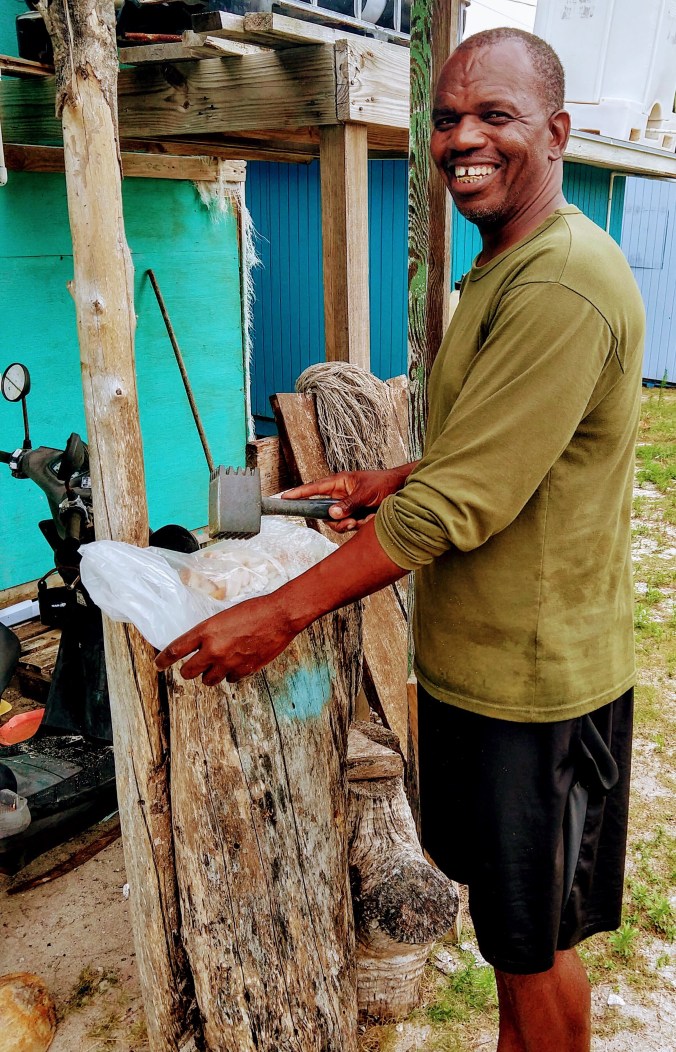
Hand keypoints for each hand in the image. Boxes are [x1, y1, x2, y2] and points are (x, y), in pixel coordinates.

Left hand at [155, 592, 297, 685]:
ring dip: (210, 674)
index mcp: (206, 631)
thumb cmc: (254, 610)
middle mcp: (214, 649)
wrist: (279, 616)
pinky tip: (237, 663)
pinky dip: (231, 674)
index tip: (158, 665)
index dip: (163, 660)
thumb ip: (210, 632)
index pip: (175, 650)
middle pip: (188, 672)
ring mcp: (229, 662)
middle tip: (193, 666)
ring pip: (208, 680)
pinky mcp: (244, 670)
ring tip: (218, 663)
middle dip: (189, 670)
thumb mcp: (224, 615)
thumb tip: (201, 644)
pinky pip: (230, 680)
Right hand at [283, 466, 413, 533]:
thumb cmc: (383, 484)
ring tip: (364, 519)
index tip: (285, 497)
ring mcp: (347, 506)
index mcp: (339, 483)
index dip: (299, 494)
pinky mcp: (355, 515)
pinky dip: (360, 525)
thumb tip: (332, 514)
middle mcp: (340, 495)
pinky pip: (349, 526)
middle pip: (325, 513)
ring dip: (350, 525)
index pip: (314, 488)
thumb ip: (348, 503)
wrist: (401, 490)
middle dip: (337, 521)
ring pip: (337, 523)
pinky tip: (371, 518)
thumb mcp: (366, 493)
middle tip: (350, 522)